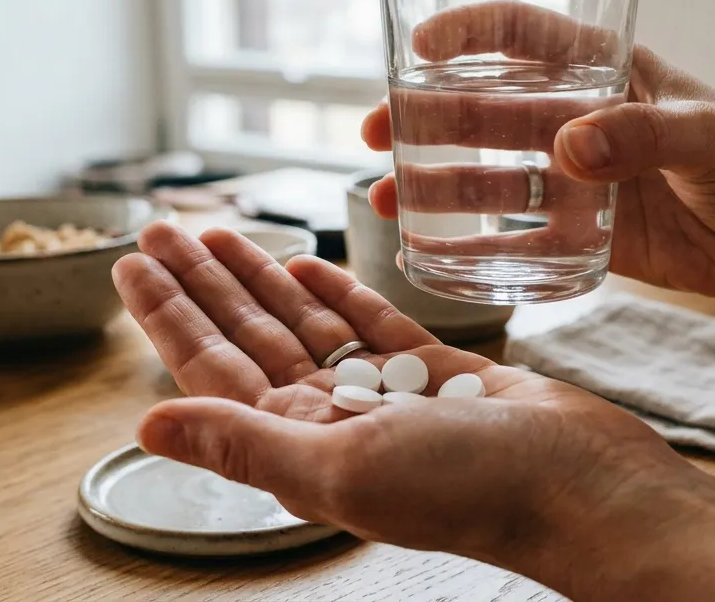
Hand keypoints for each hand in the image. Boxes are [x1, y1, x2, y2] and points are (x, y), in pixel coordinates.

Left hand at [111, 222, 693, 570]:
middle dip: (202, 281)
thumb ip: (243, 445)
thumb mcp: (340, 468)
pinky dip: (337, 291)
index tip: (130, 259)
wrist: (584, 486)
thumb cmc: (471, 489)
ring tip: (219, 231)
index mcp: (300, 445)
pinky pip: (372, 325)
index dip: (167, 313)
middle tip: (161, 225)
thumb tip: (144, 430)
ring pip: (305, 324)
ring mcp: (387, 397)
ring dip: (259, 277)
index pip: (210, 368)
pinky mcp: (440, 376)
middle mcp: (334, 421)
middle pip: (248, 336)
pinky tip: (305, 260)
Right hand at [363, 0, 714, 302]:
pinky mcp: (586, 233)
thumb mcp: (713, 138)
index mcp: (610, 73)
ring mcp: (580, 178)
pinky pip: (517, 237)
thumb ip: (643, 136)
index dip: (468, 33)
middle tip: (376, 132)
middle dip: (426, 115)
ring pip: (491, 174)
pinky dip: (474, 245)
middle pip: (487, 108)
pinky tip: (431, 254)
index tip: (418, 48)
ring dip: (437, 182)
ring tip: (386, 198)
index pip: (526, 36)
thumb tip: (569, 148)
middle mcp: (582, 119)